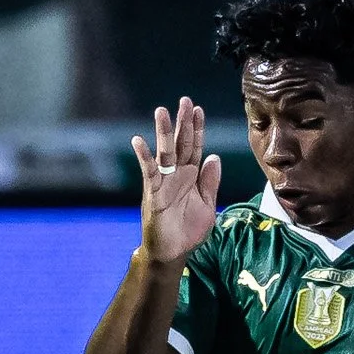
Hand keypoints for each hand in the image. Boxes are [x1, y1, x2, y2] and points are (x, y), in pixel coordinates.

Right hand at [135, 98, 224, 269]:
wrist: (173, 253)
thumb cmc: (188, 230)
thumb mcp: (208, 206)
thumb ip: (210, 182)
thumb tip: (214, 156)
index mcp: (191, 176)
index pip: (196, 148)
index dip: (197, 129)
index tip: (198, 109)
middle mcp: (177, 175)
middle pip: (181, 144)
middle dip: (183, 123)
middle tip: (184, 100)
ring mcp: (164, 182)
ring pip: (164, 153)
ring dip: (163, 133)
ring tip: (162, 112)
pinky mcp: (153, 193)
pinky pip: (148, 172)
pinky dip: (144, 157)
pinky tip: (138, 141)